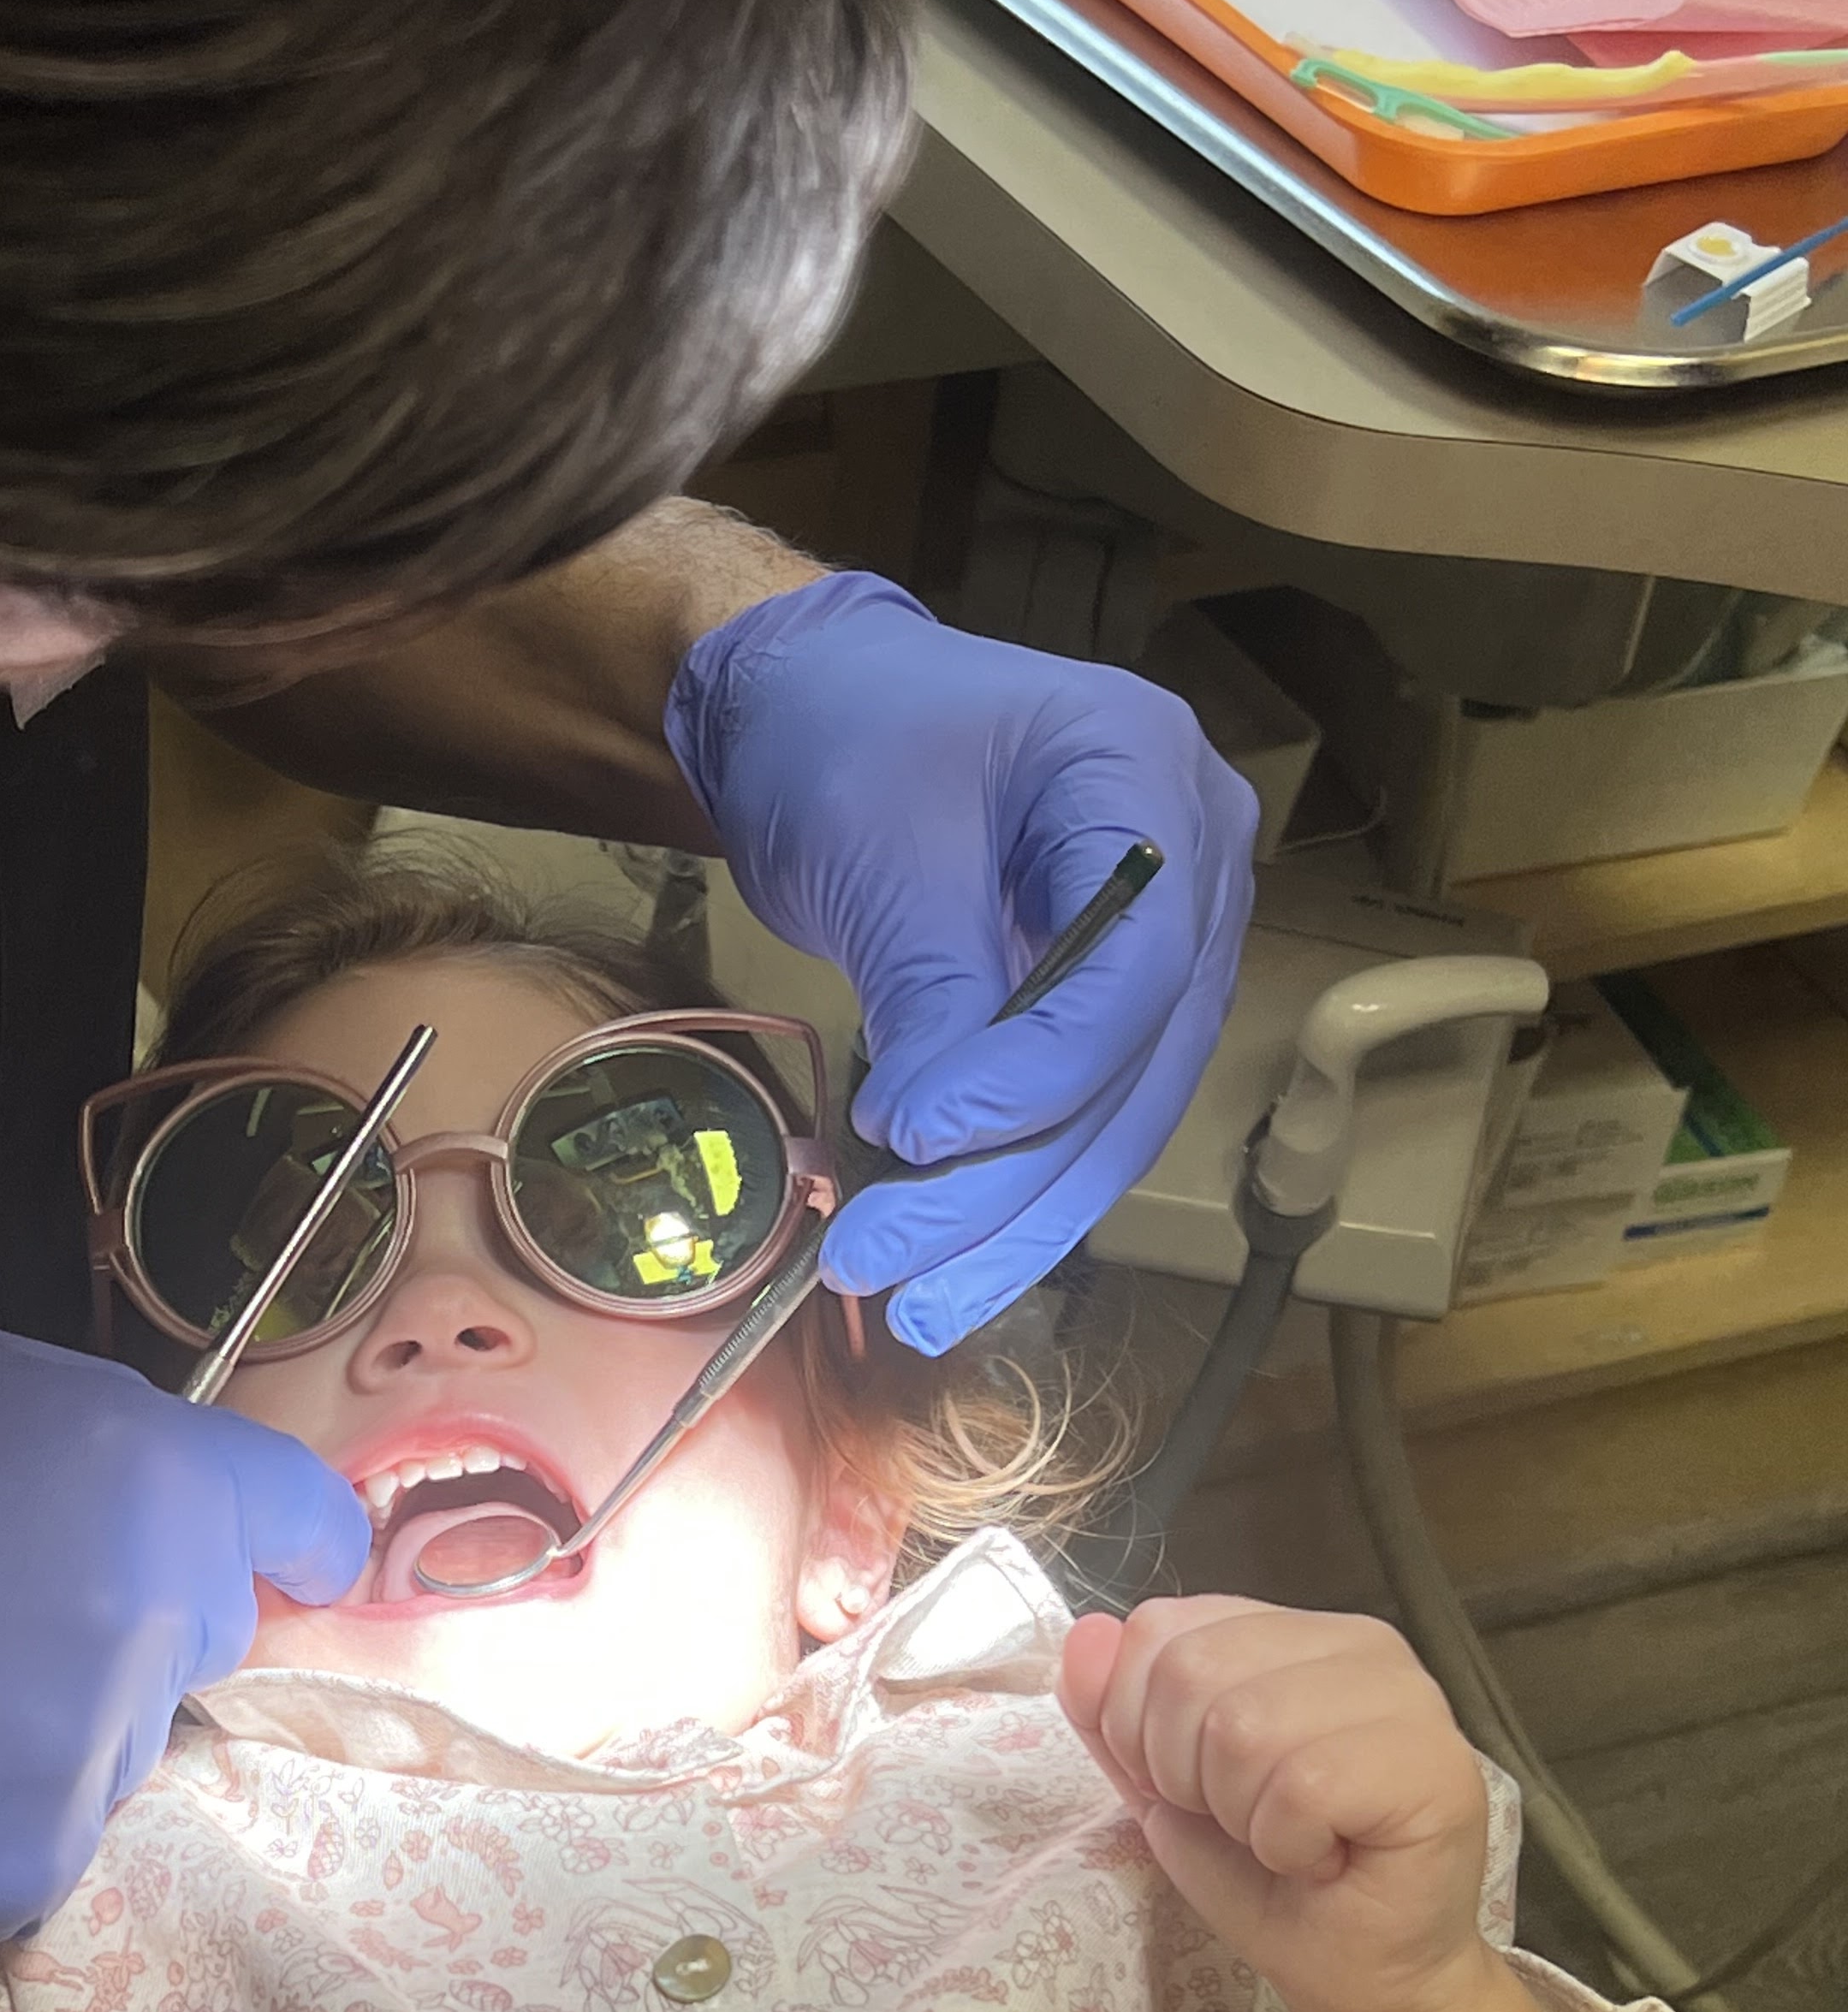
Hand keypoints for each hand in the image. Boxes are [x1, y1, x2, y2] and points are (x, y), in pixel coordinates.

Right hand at [0, 1307, 367, 1938]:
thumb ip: (76, 1433)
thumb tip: (149, 1490)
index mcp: (139, 1466)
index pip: (296, 1514)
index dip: (300, 1542)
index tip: (301, 1571)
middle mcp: (148, 1605)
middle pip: (197, 1633)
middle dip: (125, 1631)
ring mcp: (98, 1745)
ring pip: (119, 1746)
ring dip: (45, 1732)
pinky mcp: (36, 1863)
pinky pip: (46, 1841)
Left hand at [666, 572, 1255, 1350]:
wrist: (815, 706)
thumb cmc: (844, 738)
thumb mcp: (880, 852)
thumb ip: (933, 993)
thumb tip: (937, 1149)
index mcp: (1151, 779)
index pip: (1133, 968)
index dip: (1032, 1074)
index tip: (910, 1134)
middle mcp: (1196, 866)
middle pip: (1131, 1064)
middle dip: (1008, 1184)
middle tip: (886, 1266)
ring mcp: (1168, 944)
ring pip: (1115, 1117)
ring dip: (1013, 1225)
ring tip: (914, 1305)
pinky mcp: (1112, 1009)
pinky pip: (1083, 1118)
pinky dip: (1012, 1198)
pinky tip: (946, 1272)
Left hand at [1057, 1597, 1494, 2011]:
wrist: (1360, 1978)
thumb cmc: (1269, 1882)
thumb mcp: (1164, 1790)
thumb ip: (1116, 1712)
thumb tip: (1085, 1633)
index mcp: (1294, 1634)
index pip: (1161, 1628)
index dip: (1138, 1723)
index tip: (1191, 1789)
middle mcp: (1361, 1645)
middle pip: (1191, 1671)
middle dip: (1185, 1774)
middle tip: (1246, 1824)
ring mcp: (1410, 1698)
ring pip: (1244, 1726)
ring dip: (1240, 1814)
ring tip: (1289, 1842)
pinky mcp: (1434, 1764)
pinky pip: (1301, 1785)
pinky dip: (1286, 1844)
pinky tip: (1326, 1861)